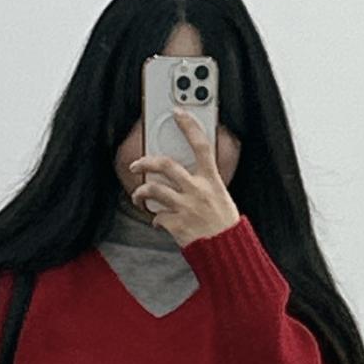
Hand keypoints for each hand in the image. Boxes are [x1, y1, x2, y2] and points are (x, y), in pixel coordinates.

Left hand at [130, 108, 240, 246]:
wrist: (227, 250)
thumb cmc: (224, 223)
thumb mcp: (221, 195)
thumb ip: (204, 182)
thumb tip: (186, 173)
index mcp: (212, 180)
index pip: (202, 146)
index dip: (190, 127)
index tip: (179, 113)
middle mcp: (198, 190)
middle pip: (166, 165)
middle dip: (146, 161)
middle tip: (136, 164)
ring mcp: (186, 207)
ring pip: (153, 190)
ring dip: (141, 192)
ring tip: (138, 196)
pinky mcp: (177, 224)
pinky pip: (157, 217)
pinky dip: (156, 219)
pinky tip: (160, 221)